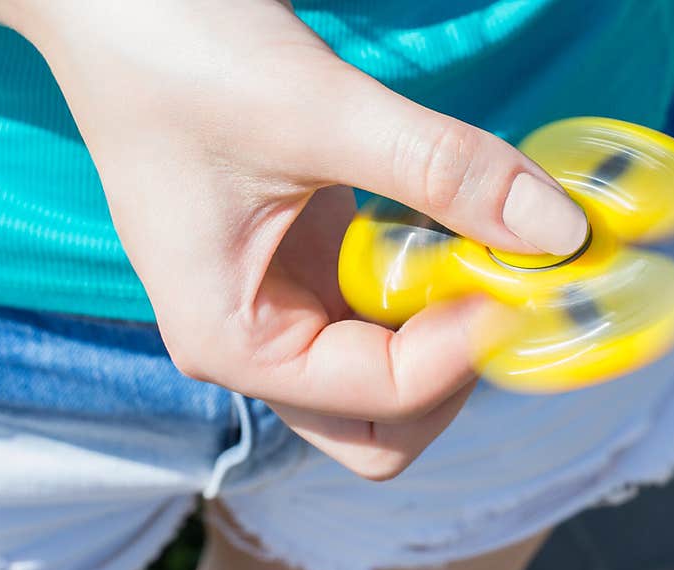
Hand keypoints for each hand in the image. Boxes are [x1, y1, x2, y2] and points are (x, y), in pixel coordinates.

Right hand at [2, 0, 586, 478]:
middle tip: (499, 283)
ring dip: (451, 333)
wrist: (116, 2)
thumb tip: (557, 232)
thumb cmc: (175, 51)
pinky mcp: (308, 268)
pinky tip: (452, 230)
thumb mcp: (317, 111)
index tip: (519, 278)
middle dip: (456, 372)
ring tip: (482, 251)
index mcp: (233, 339)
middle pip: (386, 424)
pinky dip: (432, 289)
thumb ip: (443, 172)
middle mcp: (259, 343)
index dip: (464, 349)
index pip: (382, 397)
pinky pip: (387, 314)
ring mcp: (285, 308)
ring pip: (393, 379)